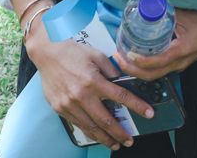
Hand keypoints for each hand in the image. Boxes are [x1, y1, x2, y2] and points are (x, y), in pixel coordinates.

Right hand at [27, 27, 153, 150]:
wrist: (48, 53)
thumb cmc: (72, 52)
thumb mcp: (97, 56)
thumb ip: (111, 71)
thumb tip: (122, 82)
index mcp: (93, 81)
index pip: (121, 97)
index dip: (137, 106)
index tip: (148, 113)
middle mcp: (82, 96)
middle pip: (105, 120)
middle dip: (120, 133)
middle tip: (129, 140)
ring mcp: (70, 105)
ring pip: (91, 127)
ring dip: (105, 138)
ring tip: (115, 144)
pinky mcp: (60, 109)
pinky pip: (78, 124)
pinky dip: (90, 132)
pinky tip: (97, 136)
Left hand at [112, 4, 196, 81]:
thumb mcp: (185, 14)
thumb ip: (166, 10)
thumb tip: (147, 4)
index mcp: (182, 51)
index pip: (159, 62)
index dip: (142, 61)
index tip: (128, 54)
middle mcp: (180, 62)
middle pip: (152, 75)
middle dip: (132, 70)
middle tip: (118, 57)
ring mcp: (180, 65)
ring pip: (155, 75)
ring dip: (137, 70)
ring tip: (122, 57)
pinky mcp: (179, 64)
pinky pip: (160, 70)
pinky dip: (145, 67)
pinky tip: (136, 57)